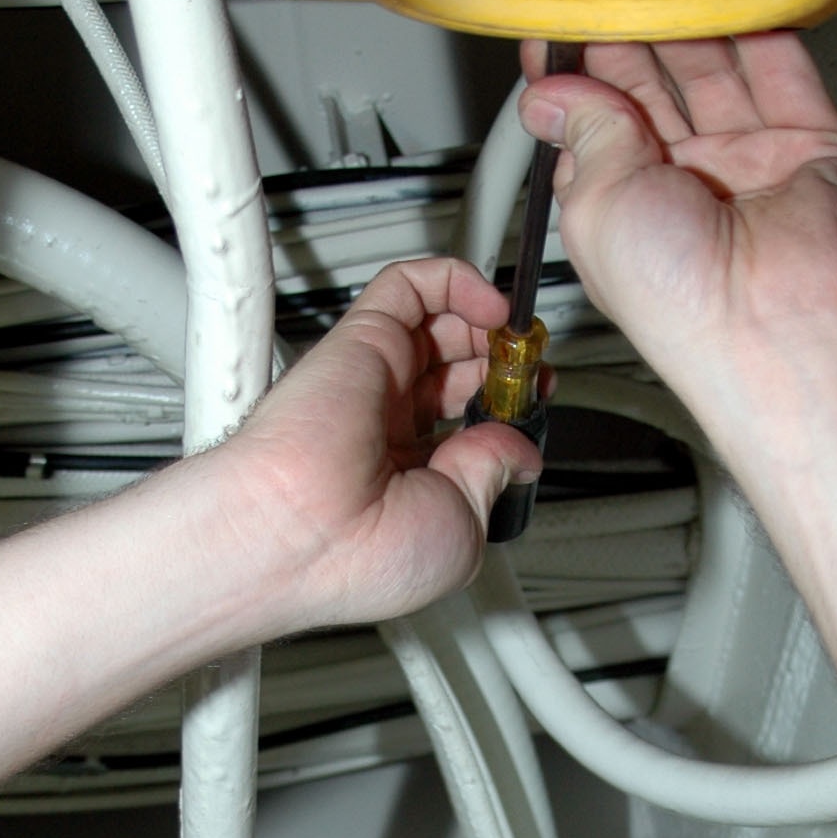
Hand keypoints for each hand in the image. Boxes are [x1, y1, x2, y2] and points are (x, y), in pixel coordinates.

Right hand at [214, 254, 539, 632]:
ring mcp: (374, 381)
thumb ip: (493, 477)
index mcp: (406, 480)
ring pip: (436, 323)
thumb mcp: (463, 529)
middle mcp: (388, 428)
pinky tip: (491, 307)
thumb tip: (518, 447)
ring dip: (486, 322)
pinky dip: (455, 281)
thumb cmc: (361, 556)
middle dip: (503, 365)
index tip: (537, 406)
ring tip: (516, 336)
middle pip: (456, 371)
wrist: (299, 530)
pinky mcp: (361, 339)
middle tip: (532, 371)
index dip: (508, 410)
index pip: (466, 427)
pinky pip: (408, 286)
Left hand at [519, 33, 836, 430]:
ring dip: (687, 20)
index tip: (554, 21)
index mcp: (620, 207)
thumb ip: (582, 129)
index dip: (571, 69)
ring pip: (712, 68)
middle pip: (650, 85)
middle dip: (627, 31)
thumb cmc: (680, 304)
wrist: (780, 332)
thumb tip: (549, 91)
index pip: (589, 119)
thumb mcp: (595, 205)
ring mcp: (746, 161)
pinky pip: (784, 68)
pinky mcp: (809, 144)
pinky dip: (761, 24)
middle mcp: (681, 184)